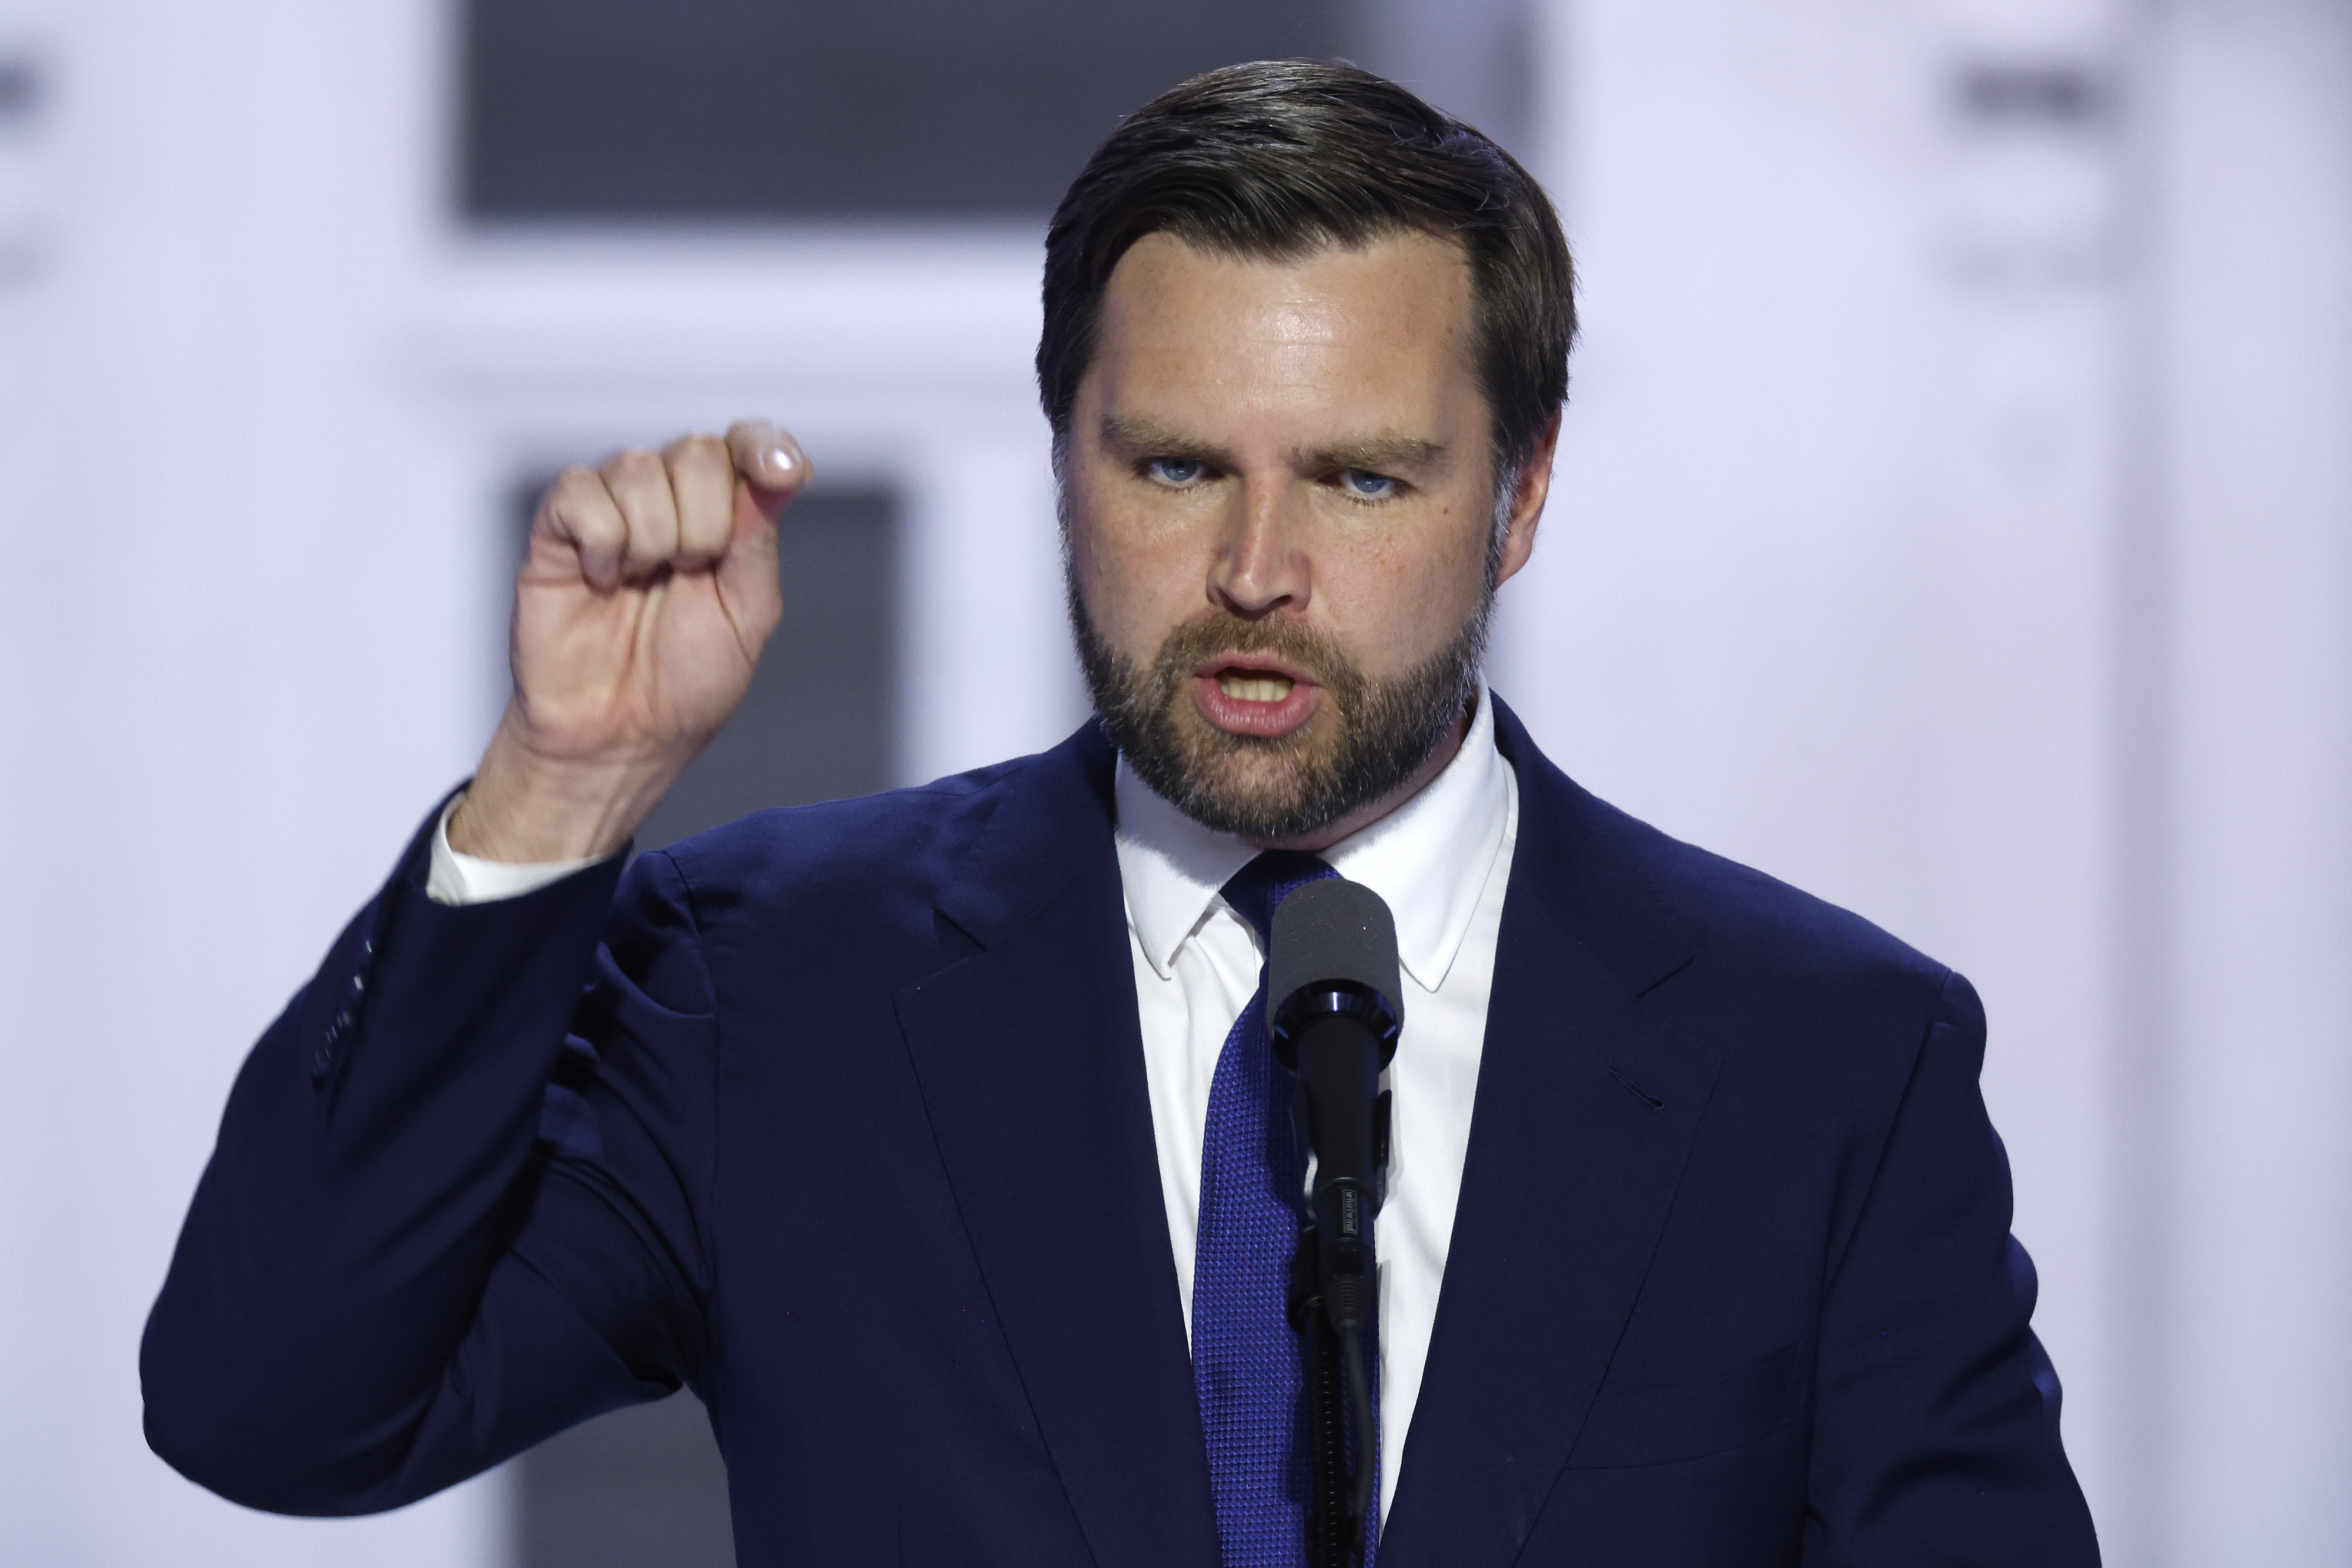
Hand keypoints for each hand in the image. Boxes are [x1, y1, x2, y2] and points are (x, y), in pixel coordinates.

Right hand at [449, 420, 810, 862]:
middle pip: (696, 451)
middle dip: (705, 523)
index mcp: (724, 515)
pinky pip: (581, 491)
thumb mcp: (748, 613)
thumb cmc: (687, 681)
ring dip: (654, 538)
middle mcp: (668, 498)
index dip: (762, 445)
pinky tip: (601, 580)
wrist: (618, 734)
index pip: (744, 445)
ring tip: (641, 586)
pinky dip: (602, 542)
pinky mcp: (558, 526)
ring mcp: (611, 507)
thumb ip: (759, 538)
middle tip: (688, 576)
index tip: (781, 470)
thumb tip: (783, 468)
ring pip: (637, 466)